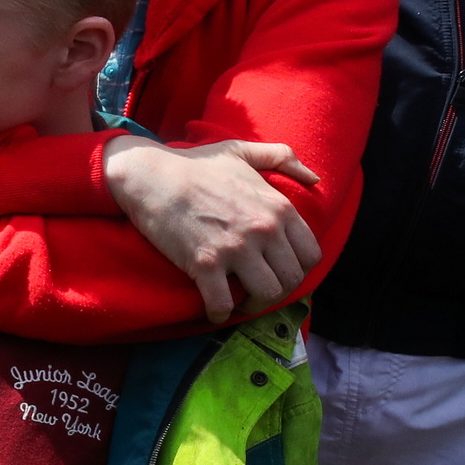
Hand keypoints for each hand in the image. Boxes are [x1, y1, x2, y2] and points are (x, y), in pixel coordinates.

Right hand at [103, 136, 322, 322]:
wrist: (150, 174)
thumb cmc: (195, 163)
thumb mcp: (243, 151)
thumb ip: (282, 157)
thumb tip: (314, 178)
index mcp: (278, 207)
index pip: (311, 255)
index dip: (298, 268)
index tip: (279, 270)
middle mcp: (263, 229)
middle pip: (292, 280)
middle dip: (278, 290)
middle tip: (259, 289)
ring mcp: (235, 248)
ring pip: (267, 295)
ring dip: (254, 305)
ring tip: (241, 301)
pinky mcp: (205, 263)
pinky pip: (223, 303)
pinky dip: (219, 313)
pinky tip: (214, 310)